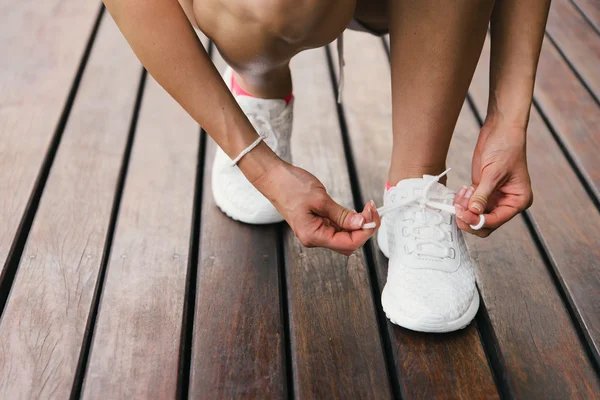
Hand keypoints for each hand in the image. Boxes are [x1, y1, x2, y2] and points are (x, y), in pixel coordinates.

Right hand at [252, 161, 379, 254]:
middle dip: (364, 230)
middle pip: (348, 244)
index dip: (364, 231)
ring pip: (344, 237)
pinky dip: (349, 222)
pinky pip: (337, 229)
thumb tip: (361, 224)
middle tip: (371, 210)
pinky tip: (356, 211)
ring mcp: (315, 232)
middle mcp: (314, 238)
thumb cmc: (290, 186)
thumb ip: (342, 214)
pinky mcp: (316, 224)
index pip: (348, 243)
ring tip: (366, 209)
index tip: (372, 215)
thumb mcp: (320, 199)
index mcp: (313, 235)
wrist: (273, 178)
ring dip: (357, 226)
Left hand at [453, 120, 532, 236]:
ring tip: (462, 193)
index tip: (464, 214)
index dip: (479, 221)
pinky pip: (470, 205)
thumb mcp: (493, 173)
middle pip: (486, 223)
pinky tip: (462, 192)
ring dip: (465, 210)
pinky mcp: (483, 191)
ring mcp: (494, 198)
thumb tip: (473, 212)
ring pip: (476, 215)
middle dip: (470, 218)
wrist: (500, 130)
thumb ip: (482, 195)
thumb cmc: (506, 147)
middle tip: (458, 209)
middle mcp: (507, 202)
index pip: (496, 220)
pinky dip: (463, 202)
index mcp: (518, 200)